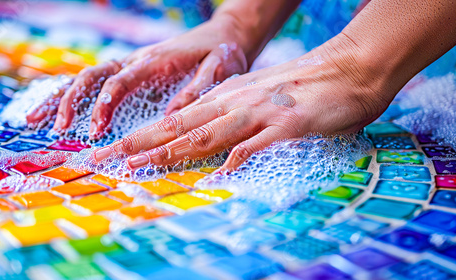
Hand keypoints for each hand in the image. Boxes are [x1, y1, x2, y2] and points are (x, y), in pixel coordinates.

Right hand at [27, 20, 248, 138]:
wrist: (224, 36)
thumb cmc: (222, 54)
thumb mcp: (219, 69)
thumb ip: (197, 89)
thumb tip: (170, 117)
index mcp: (155, 61)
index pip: (120, 80)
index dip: (104, 103)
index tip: (95, 128)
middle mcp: (138, 61)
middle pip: (94, 75)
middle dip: (72, 100)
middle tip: (60, 128)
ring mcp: (134, 64)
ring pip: (90, 76)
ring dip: (64, 97)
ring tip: (40, 120)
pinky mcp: (135, 71)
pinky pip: (101, 80)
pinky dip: (77, 94)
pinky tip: (61, 110)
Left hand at [94, 34, 395, 170]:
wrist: (350, 66)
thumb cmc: (307, 88)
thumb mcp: (261, 99)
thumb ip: (237, 117)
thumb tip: (217, 143)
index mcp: (228, 98)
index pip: (176, 120)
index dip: (143, 137)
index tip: (115, 153)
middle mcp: (235, 103)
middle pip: (180, 126)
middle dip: (140, 144)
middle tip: (105, 158)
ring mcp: (259, 112)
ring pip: (207, 133)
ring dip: (172, 150)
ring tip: (139, 166)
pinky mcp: (288, 123)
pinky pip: (257, 144)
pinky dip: (235, 159)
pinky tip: (217, 176)